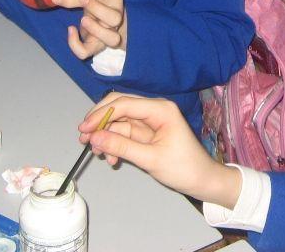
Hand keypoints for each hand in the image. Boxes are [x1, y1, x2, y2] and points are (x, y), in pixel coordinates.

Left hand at [51, 0, 127, 57]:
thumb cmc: (98, 1)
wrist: (111, 22)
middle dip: (96, 11)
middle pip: (114, 18)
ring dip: (96, 31)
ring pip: (111, 38)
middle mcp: (116, 17)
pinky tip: (70, 31)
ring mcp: (109, 34)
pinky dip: (76, 46)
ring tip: (82, 21)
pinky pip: (88, 52)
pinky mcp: (97, 47)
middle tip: (80, 6)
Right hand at [80, 93, 242, 207]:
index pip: (124, 104)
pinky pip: (124, 134)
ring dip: (106, 136)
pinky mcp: (146, 133)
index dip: (101, 114)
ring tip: (97, 154)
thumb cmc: (183, 168)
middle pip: (119, 107)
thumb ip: (122, 147)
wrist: (201, 180)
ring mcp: (150, 121)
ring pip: (119, 122)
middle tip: (83, 138)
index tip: (83, 130)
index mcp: (160, 109)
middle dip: (100, 122)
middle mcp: (154, 110)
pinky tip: (112, 159)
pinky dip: (114, 144)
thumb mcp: (150, 159)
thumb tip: (95, 137)